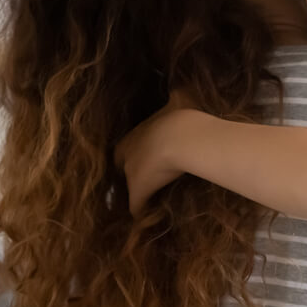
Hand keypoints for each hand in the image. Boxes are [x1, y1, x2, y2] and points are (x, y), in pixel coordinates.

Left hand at [114, 91, 195, 215]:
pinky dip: (138, 210)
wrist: (185, 138)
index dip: (132, 152)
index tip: (141, 157)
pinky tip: (140, 218)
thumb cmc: (184, 117)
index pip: (125, 145)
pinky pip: (135, 205)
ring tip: (140, 198)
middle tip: (141, 177)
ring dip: (134, 190)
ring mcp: (132, 172)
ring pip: (127, 184)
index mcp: (137, 130)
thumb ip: (176, 94)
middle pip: (122, 165)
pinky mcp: (138, 190)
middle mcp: (128, 151)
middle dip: (130, 170)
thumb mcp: (180, 98)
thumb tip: (180, 87)